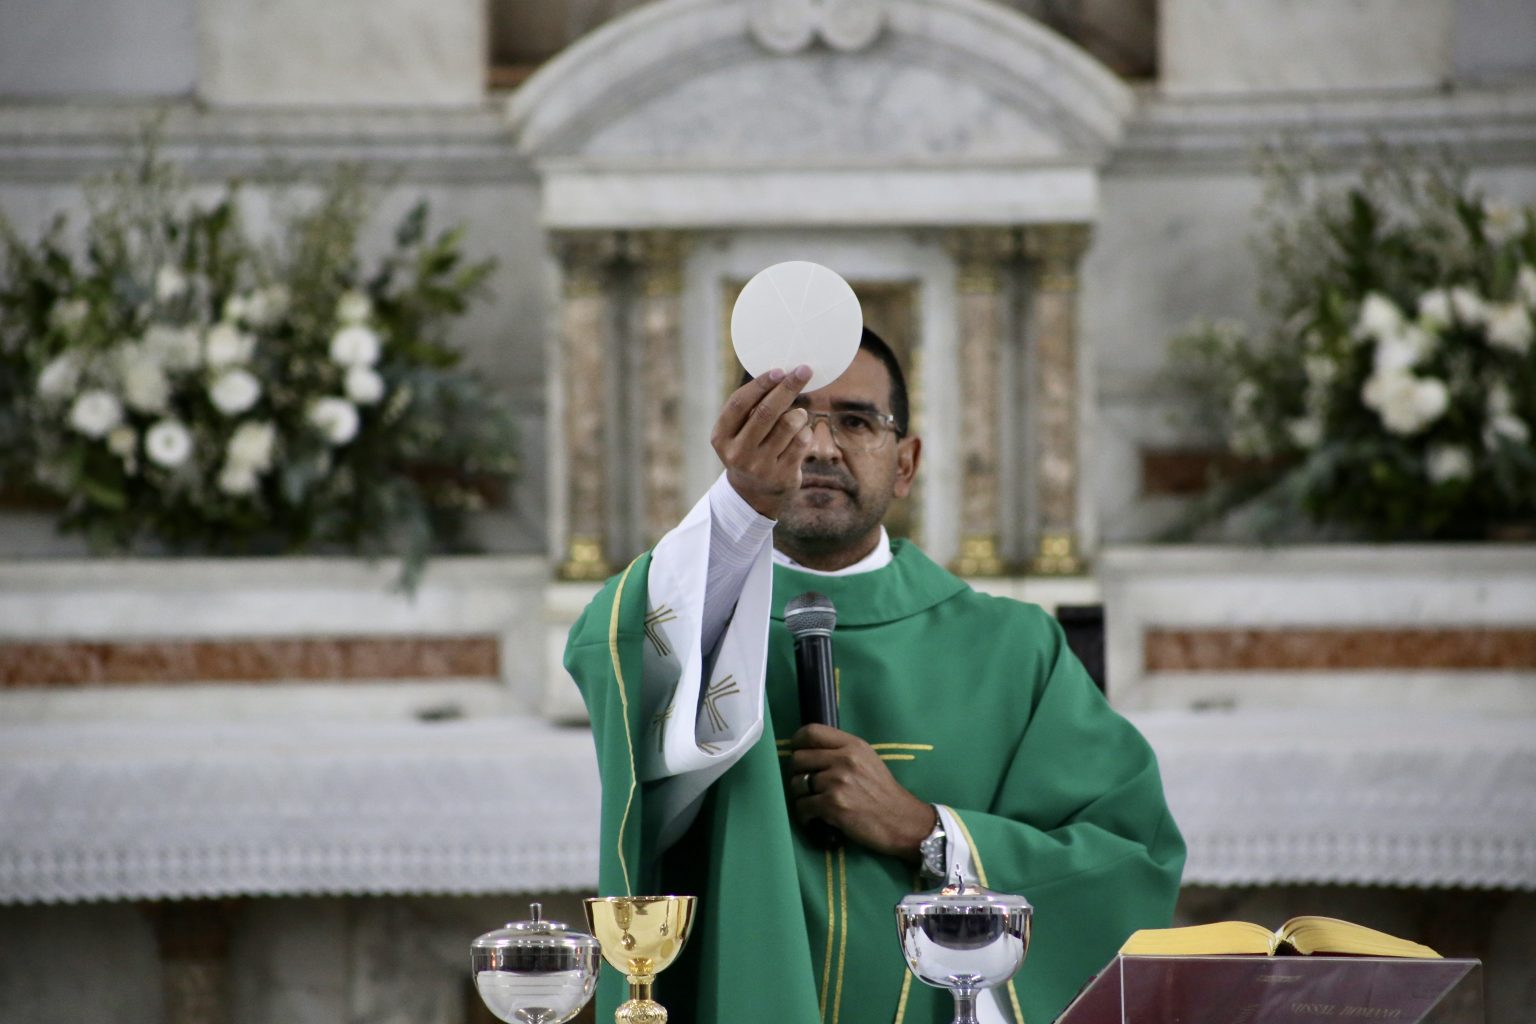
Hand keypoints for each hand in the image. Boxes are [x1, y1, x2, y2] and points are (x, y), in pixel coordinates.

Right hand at [712, 366, 814, 519]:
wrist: (754, 494)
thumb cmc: (749, 448)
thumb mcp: (738, 432)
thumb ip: (751, 408)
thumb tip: (780, 375)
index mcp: (721, 437)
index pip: (739, 403)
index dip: (760, 384)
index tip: (779, 370)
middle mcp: (738, 453)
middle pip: (766, 412)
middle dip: (788, 387)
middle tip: (804, 371)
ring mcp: (760, 467)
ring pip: (789, 424)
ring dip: (798, 413)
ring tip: (797, 414)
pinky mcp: (782, 476)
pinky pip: (802, 441)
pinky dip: (805, 431)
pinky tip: (800, 434)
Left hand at [786, 724, 937, 863]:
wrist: (902, 821)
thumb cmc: (883, 792)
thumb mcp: (868, 760)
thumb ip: (842, 751)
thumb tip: (809, 751)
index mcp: (853, 745)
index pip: (812, 732)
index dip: (798, 742)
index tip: (797, 752)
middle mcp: (844, 759)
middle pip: (798, 758)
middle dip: (797, 773)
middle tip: (805, 784)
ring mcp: (838, 782)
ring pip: (797, 784)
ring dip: (800, 796)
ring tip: (812, 803)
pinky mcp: (833, 805)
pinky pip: (802, 806)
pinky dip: (804, 815)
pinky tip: (813, 818)